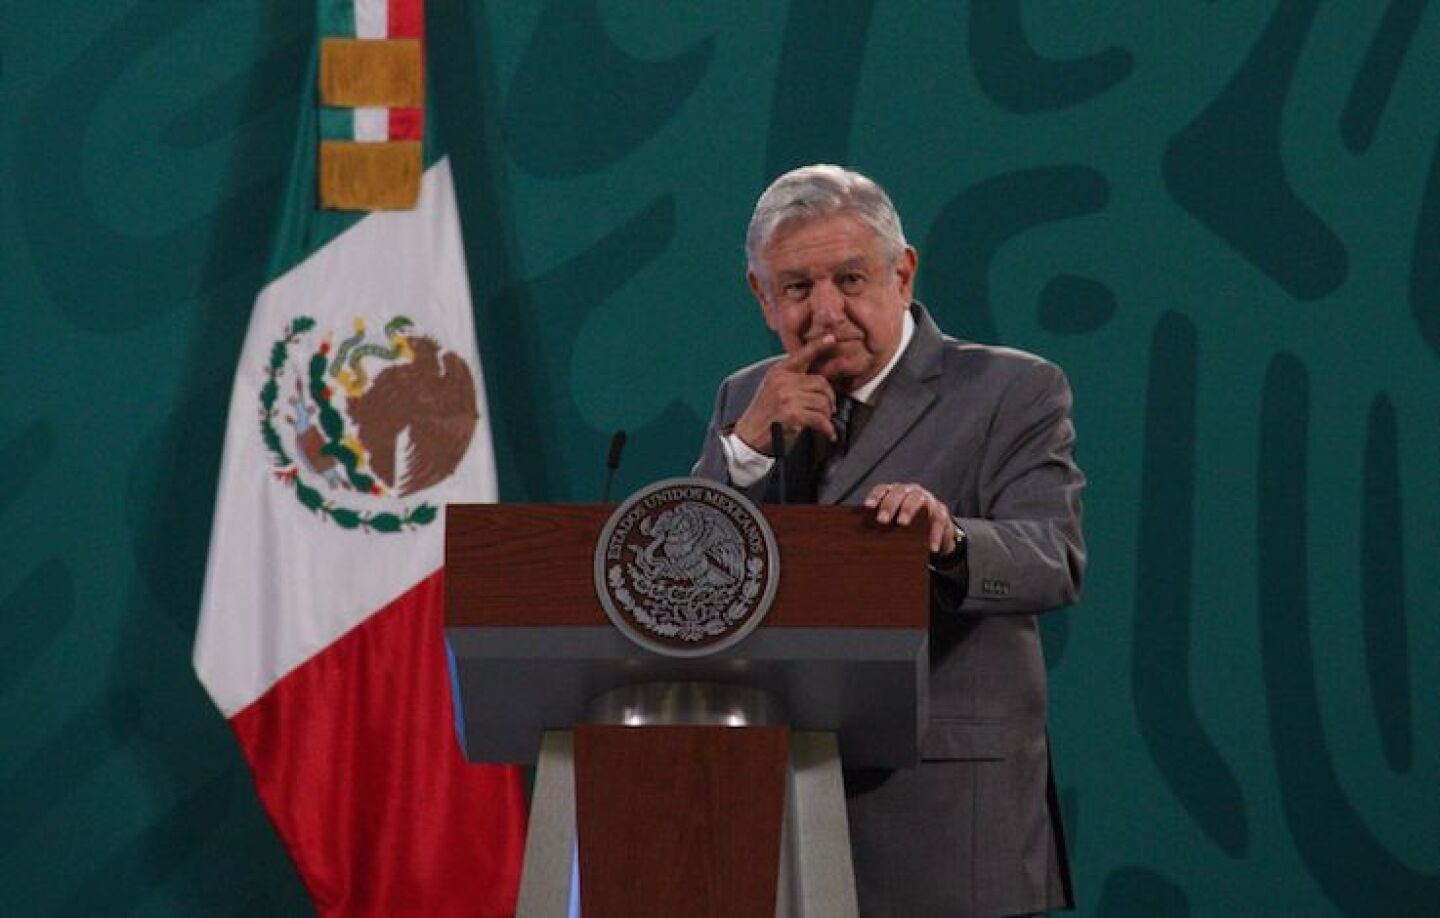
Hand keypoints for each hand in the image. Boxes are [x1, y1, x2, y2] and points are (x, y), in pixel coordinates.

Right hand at [733, 335, 840, 452]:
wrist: (748, 435)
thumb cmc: (764, 414)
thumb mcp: (773, 388)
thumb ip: (792, 380)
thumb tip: (819, 381)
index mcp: (779, 372)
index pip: (803, 355)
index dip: (819, 345)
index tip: (831, 338)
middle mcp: (783, 381)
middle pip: (821, 383)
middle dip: (830, 399)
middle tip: (830, 409)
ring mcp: (787, 397)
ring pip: (823, 402)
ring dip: (827, 415)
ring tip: (823, 422)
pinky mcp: (792, 414)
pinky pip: (820, 419)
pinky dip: (827, 429)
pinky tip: (828, 433)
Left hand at [863, 482, 955, 553]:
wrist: (937, 528)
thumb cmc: (909, 524)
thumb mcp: (896, 522)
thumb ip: (883, 524)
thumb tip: (860, 540)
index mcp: (896, 493)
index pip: (884, 489)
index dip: (875, 496)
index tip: (868, 506)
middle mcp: (911, 491)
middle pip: (899, 493)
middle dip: (889, 505)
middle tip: (882, 520)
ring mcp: (928, 500)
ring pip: (917, 500)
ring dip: (908, 510)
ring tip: (902, 523)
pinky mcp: (941, 512)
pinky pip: (938, 520)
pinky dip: (934, 534)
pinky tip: (930, 547)